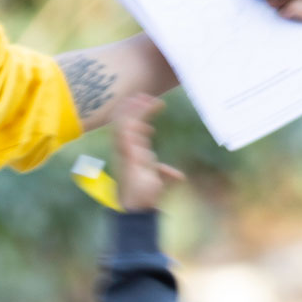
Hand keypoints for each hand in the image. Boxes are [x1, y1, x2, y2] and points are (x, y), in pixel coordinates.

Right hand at [114, 94, 185, 212]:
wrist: (139, 206)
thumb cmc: (146, 194)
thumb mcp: (158, 181)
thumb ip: (165, 174)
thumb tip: (178, 175)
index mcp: (129, 151)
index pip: (129, 127)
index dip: (138, 114)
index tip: (149, 104)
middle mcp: (124, 149)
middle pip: (123, 120)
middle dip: (133, 107)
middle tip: (146, 96)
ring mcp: (124, 150)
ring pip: (124, 122)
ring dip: (135, 109)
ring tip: (147, 99)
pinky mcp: (128, 153)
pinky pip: (127, 130)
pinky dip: (136, 120)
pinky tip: (147, 114)